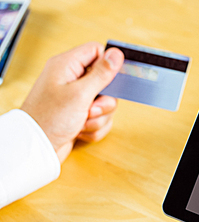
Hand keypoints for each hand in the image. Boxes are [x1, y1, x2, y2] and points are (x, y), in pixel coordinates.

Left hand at [21, 42, 124, 162]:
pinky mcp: (79, 114)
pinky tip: (80, 131)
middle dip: (104, 101)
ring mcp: (75, 98)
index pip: (97, 52)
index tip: (111, 81)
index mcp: (67, 65)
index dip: (108, 65)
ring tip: (82, 122)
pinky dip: (95, 127)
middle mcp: (71, 79)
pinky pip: (100, 118)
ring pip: (105, 103)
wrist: (37, 147)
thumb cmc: (50, 119)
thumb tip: (116, 54)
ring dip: (99, 117)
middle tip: (91, 109)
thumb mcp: (80, 94)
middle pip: (106, 82)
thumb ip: (101, 73)